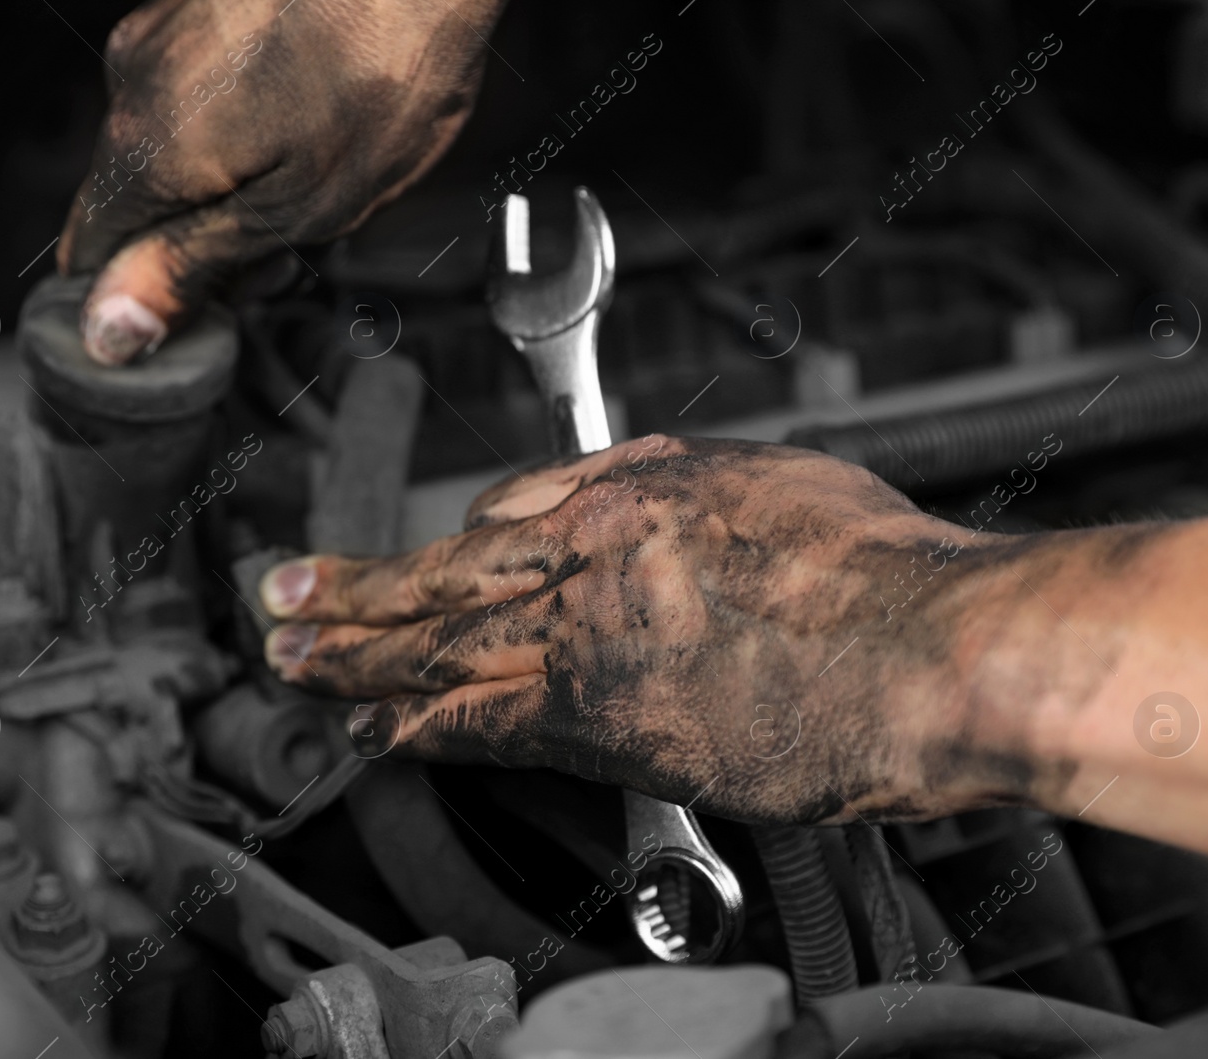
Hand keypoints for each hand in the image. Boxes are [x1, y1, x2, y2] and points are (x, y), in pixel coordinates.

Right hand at [58, 0, 507, 364]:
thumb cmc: (385, 66)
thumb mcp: (302, 208)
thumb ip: (196, 267)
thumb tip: (112, 326)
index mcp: (146, 149)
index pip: (90, 258)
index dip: (143, 305)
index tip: (203, 321)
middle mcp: (132, 82)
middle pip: (137, 204)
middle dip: (205, 246)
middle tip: (289, 252)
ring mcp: (164, 32)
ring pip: (173, 148)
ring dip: (231, 186)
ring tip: (319, 180)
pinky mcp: (200, 4)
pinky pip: (200, 94)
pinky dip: (244, 128)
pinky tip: (314, 124)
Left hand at [257, 435, 1059, 825]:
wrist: (927, 650)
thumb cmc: (876, 566)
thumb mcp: (769, 478)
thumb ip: (672, 487)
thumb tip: (604, 506)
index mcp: (633, 488)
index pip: (502, 515)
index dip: (445, 550)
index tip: (411, 564)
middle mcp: (592, 559)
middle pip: (443, 578)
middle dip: (352, 593)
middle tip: (280, 598)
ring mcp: (594, 645)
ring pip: (443, 650)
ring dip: (357, 658)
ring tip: (293, 664)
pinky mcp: (613, 729)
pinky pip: (488, 725)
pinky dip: (421, 726)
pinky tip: (376, 730)